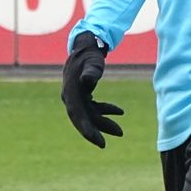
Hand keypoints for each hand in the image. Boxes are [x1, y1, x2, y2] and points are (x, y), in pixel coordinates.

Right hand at [61, 32, 123, 147]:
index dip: (87, 130)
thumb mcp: (92, 62)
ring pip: (89, 115)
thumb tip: (88, 81)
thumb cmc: (90, 55)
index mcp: (70, 93)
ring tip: (120, 132)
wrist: (85, 46)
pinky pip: (92, 108)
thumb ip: (91, 72)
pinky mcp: (82, 95)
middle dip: (94, 131)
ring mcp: (76, 97)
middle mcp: (71, 98)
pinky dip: (105, 111)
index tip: (98, 141)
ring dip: (103, 123)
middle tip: (105, 145)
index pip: (78, 116)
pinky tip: (120, 112)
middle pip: (82, 119)